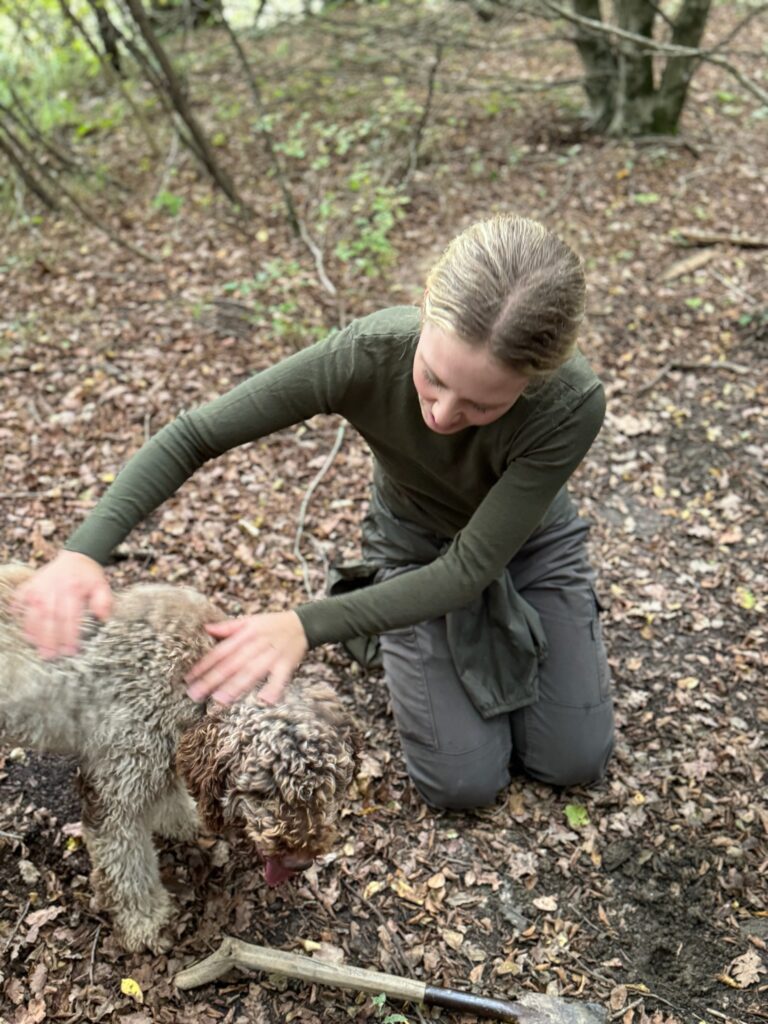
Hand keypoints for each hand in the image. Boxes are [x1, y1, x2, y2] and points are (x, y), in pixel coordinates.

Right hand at [12, 550, 112, 657]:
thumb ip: (104, 602)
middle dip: (49, 639)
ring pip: (33, 613)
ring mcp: (39, 587)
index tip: (70, 651)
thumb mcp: (103, 587)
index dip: (69, 636)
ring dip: (34, 632)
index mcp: (73, 590)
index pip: (69, 617)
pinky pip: (20, 601)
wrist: (77, 556)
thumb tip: (103, 618)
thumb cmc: (89, 577)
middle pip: (49, 618)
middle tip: (50, 656)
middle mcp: (54, 589)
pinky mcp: (30, 586)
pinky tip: (24, 630)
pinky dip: (18, 614)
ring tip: (36, 647)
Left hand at [185, 611, 308, 706]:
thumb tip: (205, 629)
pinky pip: (280, 678)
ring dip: (236, 686)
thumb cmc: (271, 624)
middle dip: (213, 680)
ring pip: (251, 672)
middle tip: (195, 694)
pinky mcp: (286, 665)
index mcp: (245, 634)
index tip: (188, 678)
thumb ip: (227, 627)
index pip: (220, 652)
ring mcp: (272, 656)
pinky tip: (264, 701)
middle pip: (232, 664)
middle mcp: (256, 645)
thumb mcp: (249, 620)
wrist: (302, 624)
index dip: (204, 665)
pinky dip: (274, 688)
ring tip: (220, 700)